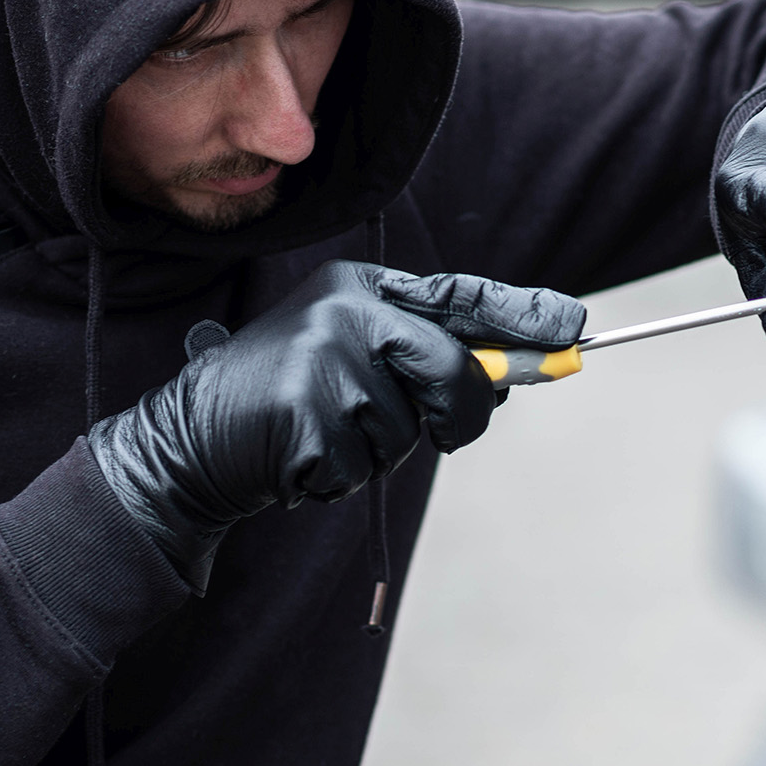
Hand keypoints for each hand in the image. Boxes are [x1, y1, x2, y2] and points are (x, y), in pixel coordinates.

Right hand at [87, 260, 584, 589]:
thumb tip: (510, 377)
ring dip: (380, 452)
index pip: (458, 296)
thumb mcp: (356, 362)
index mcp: (359, 288)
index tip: (574, 328)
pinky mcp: (304, 414)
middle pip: (449, 370)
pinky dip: (342, 477)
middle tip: (446, 432)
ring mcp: (322, 360)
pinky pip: (365, 467)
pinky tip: (300, 457)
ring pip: (409, 430)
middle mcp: (343, 311)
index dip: (522, 314)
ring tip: (327, 434)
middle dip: (460, 414)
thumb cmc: (286, 402)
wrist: (191, 438)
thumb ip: (426, 362)